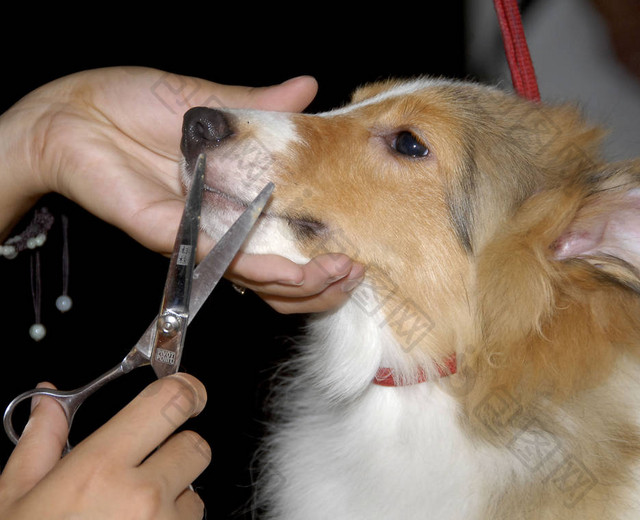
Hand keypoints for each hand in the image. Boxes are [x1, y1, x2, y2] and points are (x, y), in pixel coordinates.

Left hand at [0, 67, 363, 312]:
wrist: (75, 112)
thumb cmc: (133, 105)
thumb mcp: (210, 102)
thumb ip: (260, 105)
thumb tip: (308, 87)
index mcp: (236, 200)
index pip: (286, 244)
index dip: (322, 255)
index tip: (356, 249)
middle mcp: (222, 228)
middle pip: (278, 277)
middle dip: (322, 283)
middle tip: (354, 270)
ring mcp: (198, 238)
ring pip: (256, 280)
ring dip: (302, 284)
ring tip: (340, 273)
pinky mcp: (172, 237)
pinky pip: (221, 261)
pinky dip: (261, 270)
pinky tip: (295, 271)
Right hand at [0, 375, 208, 518]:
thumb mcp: (16, 501)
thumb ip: (40, 444)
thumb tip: (47, 403)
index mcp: (99, 469)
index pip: (169, 402)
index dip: (185, 388)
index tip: (187, 389)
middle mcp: (141, 496)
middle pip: (195, 445)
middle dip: (175, 449)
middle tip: (145, 466)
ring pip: (196, 492)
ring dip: (174, 496)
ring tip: (129, 517)